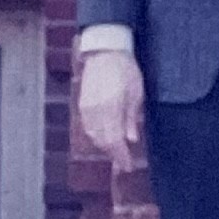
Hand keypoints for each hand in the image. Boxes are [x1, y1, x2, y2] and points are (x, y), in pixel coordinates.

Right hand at [78, 50, 144, 172]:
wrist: (105, 52)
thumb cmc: (126, 70)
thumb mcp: (136, 93)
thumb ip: (131, 118)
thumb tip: (131, 139)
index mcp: (112, 107)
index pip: (115, 140)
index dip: (121, 156)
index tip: (128, 166)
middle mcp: (96, 110)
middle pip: (103, 141)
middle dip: (114, 154)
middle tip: (124, 163)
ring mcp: (87, 108)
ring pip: (94, 136)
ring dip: (105, 147)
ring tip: (117, 153)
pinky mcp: (82, 104)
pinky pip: (88, 127)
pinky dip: (97, 137)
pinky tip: (105, 139)